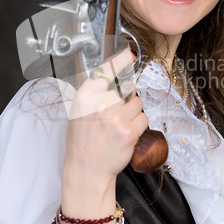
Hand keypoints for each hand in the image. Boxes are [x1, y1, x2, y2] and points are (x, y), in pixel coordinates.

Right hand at [61, 49, 147, 223]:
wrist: (87, 169)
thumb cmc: (83, 141)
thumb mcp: (80, 111)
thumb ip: (95, 94)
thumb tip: (116, 78)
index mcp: (85, 96)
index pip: (106, 71)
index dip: (120, 61)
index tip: (129, 54)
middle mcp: (100, 103)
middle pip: (127, 89)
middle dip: (125, 100)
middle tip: (115, 115)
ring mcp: (115, 117)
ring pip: (138, 103)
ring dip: (133, 113)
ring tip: (119, 126)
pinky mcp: (129, 131)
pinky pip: (143, 118)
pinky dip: (139, 125)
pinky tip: (126, 134)